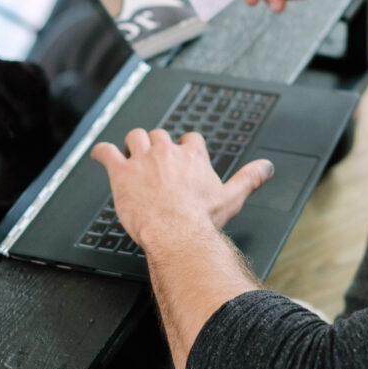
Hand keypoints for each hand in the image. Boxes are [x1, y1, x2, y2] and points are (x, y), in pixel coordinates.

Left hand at [91, 128, 274, 248]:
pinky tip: (100, 154)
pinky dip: (102, 151)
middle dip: (157, 146)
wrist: (176, 233)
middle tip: (155, 162)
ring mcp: (142, 160)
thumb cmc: (201, 219)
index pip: (189, 139)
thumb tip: (267, 167)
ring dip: (133, 144)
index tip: (183, 156)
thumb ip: (249, 178)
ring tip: (131, 153)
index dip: (185, 147)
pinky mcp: (121, 172)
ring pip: (135, 137)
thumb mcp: (232, 197)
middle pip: (159, 135)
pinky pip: (106, 151)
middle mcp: (167, 152)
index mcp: (192, 155)